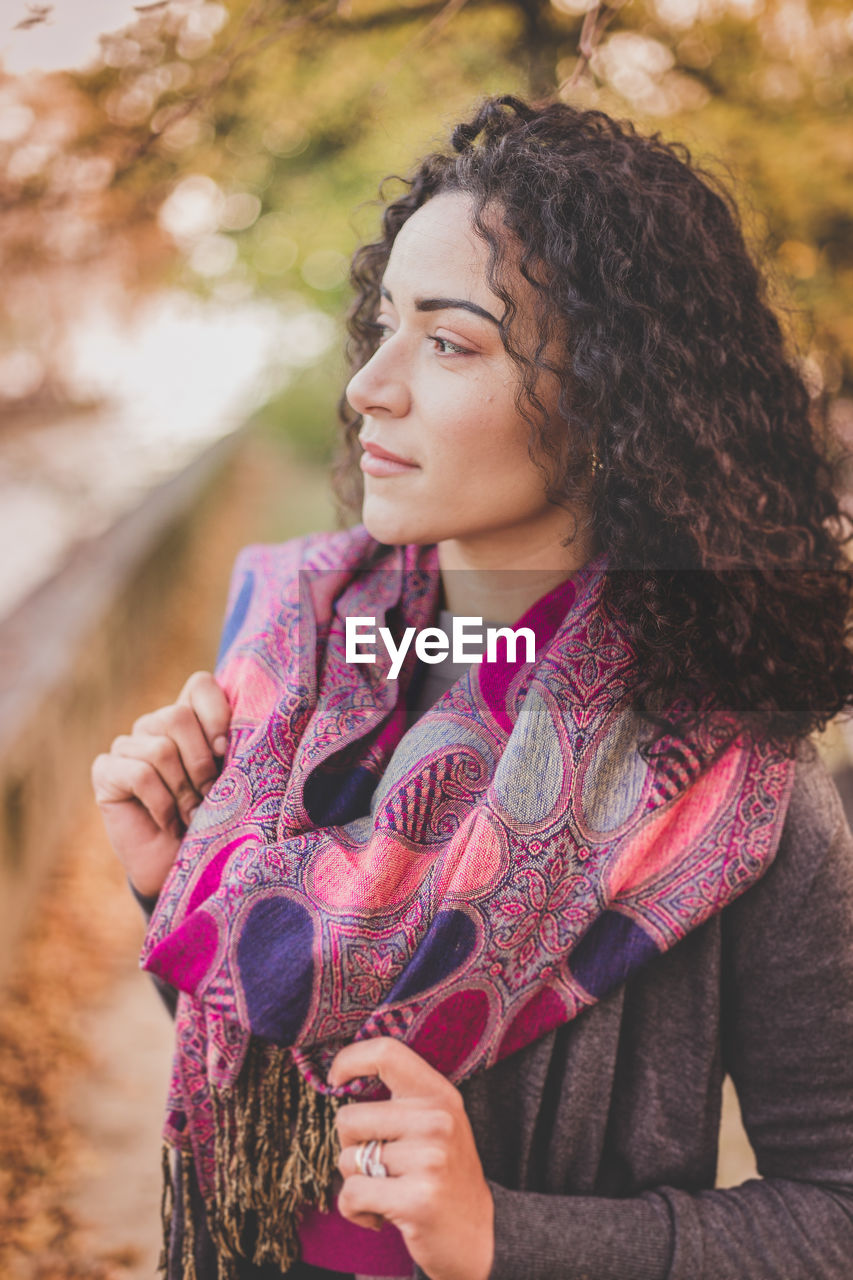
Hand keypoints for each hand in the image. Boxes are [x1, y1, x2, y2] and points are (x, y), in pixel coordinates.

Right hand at [91, 670, 230, 897]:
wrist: (182, 868)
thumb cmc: (213, 822)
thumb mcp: (232, 781)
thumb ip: (233, 749)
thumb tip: (237, 733)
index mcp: (190, 718)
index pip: (199, 684)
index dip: (217, 714)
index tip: (228, 752)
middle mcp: (155, 725)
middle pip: (177, 716)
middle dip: (201, 762)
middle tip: (210, 795)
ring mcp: (127, 746)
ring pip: (160, 749)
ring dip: (183, 791)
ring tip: (192, 815)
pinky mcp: (106, 771)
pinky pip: (139, 775)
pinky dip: (162, 805)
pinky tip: (169, 823)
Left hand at [331, 1037, 493, 1279]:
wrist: (481, 1235)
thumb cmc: (444, 1176)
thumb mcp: (437, 1124)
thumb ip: (402, 1101)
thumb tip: (340, 1077)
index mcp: (440, 1094)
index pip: (386, 1052)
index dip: (350, 1059)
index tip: (336, 1078)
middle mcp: (437, 1120)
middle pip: (349, 1117)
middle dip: (351, 1146)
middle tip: (379, 1166)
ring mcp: (429, 1159)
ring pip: (347, 1159)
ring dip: (355, 1182)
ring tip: (386, 1191)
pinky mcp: (416, 1199)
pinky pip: (351, 1194)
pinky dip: (354, 1211)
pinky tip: (379, 1216)